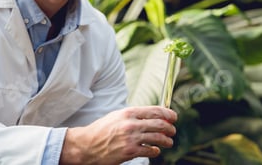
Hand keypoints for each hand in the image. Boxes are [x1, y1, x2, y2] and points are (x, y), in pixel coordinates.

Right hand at [59, 106, 176, 164]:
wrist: (87, 145)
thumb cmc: (101, 130)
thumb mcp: (117, 116)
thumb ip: (133, 115)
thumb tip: (151, 115)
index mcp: (128, 112)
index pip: (155, 110)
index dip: (168, 113)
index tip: (173, 117)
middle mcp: (131, 124)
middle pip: (160, 124)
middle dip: (170, 128)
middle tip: (172, 130)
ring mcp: (131, 138)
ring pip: (158, 138)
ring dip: (167, 141)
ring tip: (169, 142)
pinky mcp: (130, 151)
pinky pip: (150, 151)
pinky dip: (156, 151)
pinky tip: (155, 150)